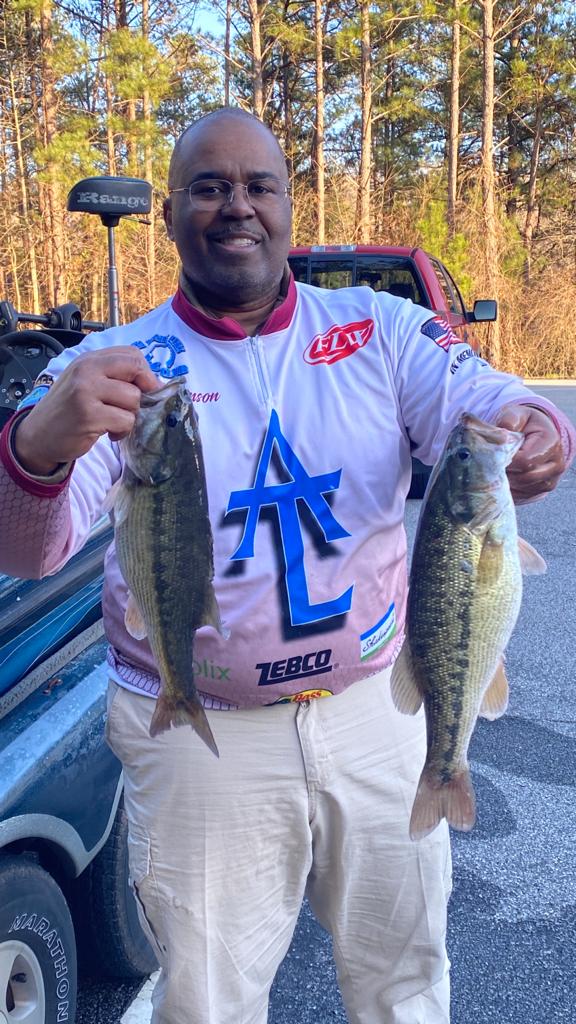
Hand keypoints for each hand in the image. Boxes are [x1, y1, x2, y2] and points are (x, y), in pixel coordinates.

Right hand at [13, 346, 158, 474]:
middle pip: (136, 369)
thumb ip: (113, 376)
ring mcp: (86, 392)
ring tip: (113, 422)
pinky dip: (122, 431)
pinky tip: (108, 433)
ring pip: (133, 398)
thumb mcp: (86, 382)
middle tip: (133, 407)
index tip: (144, 389)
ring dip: (130, 415)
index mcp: (88, 359)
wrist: (38, 435)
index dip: (145, 373)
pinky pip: (126, 420)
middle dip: (144, 391)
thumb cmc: (68, 409)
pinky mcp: (89, 415)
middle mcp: (86, 370)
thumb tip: (155, 383)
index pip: (131, 353)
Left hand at [495, 403, 564, 502]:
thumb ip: (508, 420)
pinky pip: (523, 495)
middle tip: (490, 464)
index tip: (493, 454)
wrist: (534, 432)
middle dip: (505, 472)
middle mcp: (556, 463)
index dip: (506, 460)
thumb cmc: (523, 423)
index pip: (525, 461)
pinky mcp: (543, 489)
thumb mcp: (515, 414)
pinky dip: (510, 488)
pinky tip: (504, 476)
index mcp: (551, 442)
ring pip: (522, 488)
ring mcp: (551, 478)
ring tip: (498, 468)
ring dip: (506, 480)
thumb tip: (500, 436)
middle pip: (524, 477)